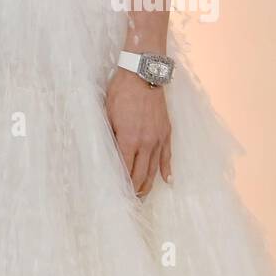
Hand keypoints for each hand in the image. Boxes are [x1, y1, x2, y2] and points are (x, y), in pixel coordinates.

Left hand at [104, 68, 171, 197]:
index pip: (124, 169)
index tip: (117, 193)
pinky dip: (167, 170)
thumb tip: (107, 152)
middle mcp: (145, 142)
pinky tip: (168, 181)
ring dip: (148, 184)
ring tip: (143, 196)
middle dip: (134, 189)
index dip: (121, 182)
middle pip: (140, 174)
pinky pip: (168, 156)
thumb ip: (110, 135)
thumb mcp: (108, 114)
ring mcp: (158, 138)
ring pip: (154, 169)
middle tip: (130, 200)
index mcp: (128, 139)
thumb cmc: (121, 92)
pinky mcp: (166, 132)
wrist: (142, 75)